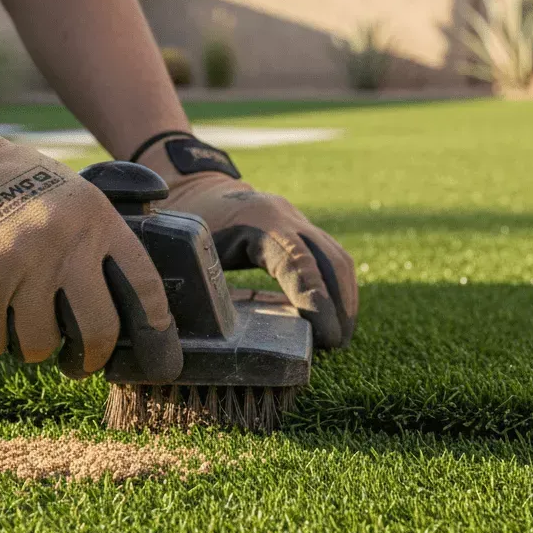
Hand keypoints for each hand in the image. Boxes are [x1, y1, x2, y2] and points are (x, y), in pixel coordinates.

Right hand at [0, 118, 181, 379]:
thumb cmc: (7, 184)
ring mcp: (20, 265)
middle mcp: (64, 242)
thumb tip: (130, 304)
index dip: (155, 329)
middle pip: (98, 331)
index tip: (157, 355)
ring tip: (17, 319)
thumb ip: (98, 237)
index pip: (143, 285)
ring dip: (29, 346)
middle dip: (91, 359)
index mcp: (95, 218)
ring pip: (40, 346)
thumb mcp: (69, 192)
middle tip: (81, 363)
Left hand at [136, 135, 357, 348]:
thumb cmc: (187, 225)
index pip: (299, 263)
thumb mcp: (186, 254)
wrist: (197, 188)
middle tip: (337, 345)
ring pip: (337, 259)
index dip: (316, 301)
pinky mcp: (302, 231)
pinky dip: (337, 289)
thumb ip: (198, 289)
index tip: (327, 337)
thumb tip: (209, 338)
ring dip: (345, 299)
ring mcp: (299, 221)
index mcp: (259, 222)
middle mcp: (287, 217)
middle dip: (340, 306)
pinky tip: (332, 317)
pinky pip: (331, 259)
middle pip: (331, 260)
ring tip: (339, 338)